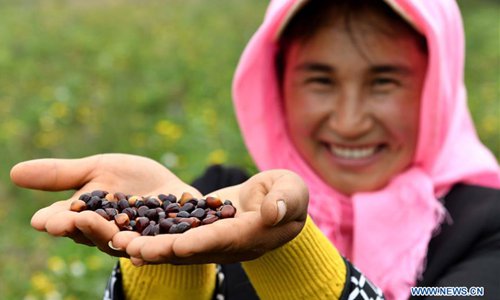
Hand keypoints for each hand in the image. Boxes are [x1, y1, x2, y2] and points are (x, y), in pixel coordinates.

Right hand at [10, 153, 200, 255]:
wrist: (169, 186)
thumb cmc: (129, 179)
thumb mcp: (98, 170)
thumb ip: (63, 175)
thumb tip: (13, 172)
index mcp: (86, 216)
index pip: (64, 220)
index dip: (54, 221)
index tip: (42, 220)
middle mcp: (106, 233)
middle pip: (89, 233)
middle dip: (78, 227)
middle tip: (64, 223)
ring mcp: (133, 240)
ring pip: (117, 242)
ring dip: (107, 236)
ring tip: (100, 227)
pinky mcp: (160, 242)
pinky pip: (152, 249)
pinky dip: (144, 250)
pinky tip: (138, 251)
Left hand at [113, 169, 308, 264]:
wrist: (275, 200)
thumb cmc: (289, 193)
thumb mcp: (292, 191)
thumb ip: (285, 201)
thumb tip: (272, 212)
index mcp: (251, 235)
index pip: (224, 240)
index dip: (199, 243)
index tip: (175, 246)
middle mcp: (227, 245)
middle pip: (192, 250)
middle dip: (162, 251)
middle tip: (131, 249)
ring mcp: (212, 240)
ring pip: (177, 246)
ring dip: (148, 246)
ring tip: (117, 242)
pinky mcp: (200, 232)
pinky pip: (173, 236)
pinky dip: (150, 236)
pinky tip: (124, 233)